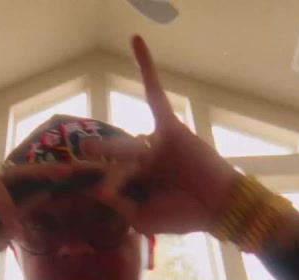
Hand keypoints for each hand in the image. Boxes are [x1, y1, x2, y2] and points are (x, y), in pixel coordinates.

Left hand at [78, 36, 238, 235]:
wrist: (218, 207)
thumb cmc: (183, 215)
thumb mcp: (143, 219)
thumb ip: (120, 205)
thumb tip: (98, 189)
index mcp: (134, 183)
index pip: (107, 181)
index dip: (96, 188)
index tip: (85, 195)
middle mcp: (141, 162)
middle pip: (112, 162)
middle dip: (96, 164)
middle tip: (80, 161)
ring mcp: (154, 145)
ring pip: (127, 147)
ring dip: (111, 149)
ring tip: (91, 149)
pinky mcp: (169, 129)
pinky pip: (155, 96)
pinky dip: (147, 69)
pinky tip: (136, 41)